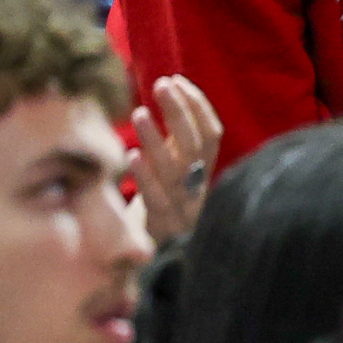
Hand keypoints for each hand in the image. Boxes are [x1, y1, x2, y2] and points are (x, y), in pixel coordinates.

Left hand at [128, 75, 222, 243]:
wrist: (163, 261)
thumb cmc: (164, 207)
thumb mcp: (177, 174)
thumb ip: (177, 143)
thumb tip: (169, 92)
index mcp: (205, 173)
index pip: (212, 134)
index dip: (198, 106)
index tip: (176, 81)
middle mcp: (197, 188)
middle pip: (196, 146)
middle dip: (181, 112)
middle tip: (161, 85)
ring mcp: (181, 207)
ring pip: (175, 170)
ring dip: (158, 139)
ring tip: (140, 112)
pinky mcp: (161, 226)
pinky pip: (156, 199)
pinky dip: (146, 177)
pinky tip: (131, 156)